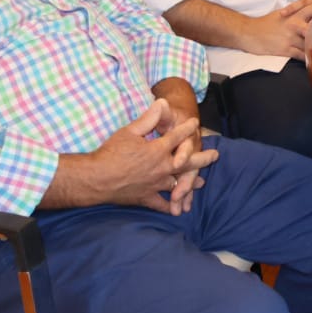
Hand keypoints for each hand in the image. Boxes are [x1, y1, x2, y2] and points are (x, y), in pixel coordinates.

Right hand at [89, 99, 218, 214]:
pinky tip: (176, 210)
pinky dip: (169, 206)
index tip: (195, 123)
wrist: (95, 179)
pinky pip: (161, 204)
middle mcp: (162, 168)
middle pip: (188, 162)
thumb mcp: (129, 131)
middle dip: (203, 158)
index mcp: (158, 150)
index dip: (187, 128)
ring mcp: (155, 185)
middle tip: (215, 155)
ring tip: (201, 182)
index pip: (177, 136)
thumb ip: (148, 119)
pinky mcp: (145, 198)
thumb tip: (161, 102)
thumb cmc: (110, 153)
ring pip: (178, 183)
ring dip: (190, 182)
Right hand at [243, 2, 311, 58]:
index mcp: (294, 15)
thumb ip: (295, 13)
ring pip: (311, 43)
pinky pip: (301, 55)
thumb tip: (309, 12)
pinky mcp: (285, 50)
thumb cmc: (265, 23)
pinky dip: (309, 59)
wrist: (248, 33)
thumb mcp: (280, 14)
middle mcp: (294, 25)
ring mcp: (290, 38)